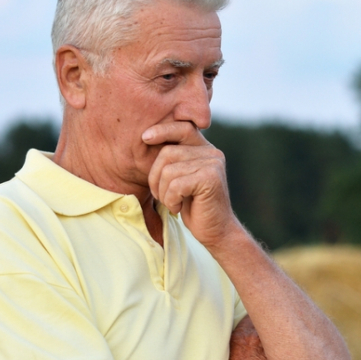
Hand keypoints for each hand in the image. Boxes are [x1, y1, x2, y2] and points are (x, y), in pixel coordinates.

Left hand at [142, 121, 241, 247]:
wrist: (216, 231)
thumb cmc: (193, 206)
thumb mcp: (181, 178)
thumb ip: (173, 159)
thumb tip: (147, 138)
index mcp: (205, 149)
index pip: (182, 127)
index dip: (162, 130)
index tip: (145, 138)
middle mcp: (212, 152)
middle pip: (168, 152)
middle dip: (155, 177)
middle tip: (161, 196)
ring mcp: (213, 164)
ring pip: (169, 171)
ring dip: (163, 192)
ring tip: (173, 203)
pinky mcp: (210, 178)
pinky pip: (175, 185)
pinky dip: (171, 200)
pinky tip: (179, 208)